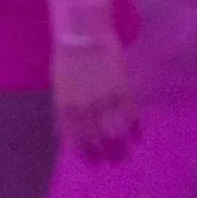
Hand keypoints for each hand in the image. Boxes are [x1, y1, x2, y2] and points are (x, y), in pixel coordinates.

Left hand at [54, 38, 141, 163]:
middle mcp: (84, 107)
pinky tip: (137, 138)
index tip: (92, 164)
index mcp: (65, 106)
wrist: (83, 33)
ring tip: (125, 155)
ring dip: (121, 148)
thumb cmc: (68, 58)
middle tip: (112, 162)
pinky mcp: (122, 91)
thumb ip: (62, 110)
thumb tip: (62, 133)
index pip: (75, 139)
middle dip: (105, 155)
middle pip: (97, 140)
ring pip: (115, 133)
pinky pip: (131, 117)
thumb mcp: (59, 85)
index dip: (85, 154)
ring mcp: (104, 100)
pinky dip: (135, 130)